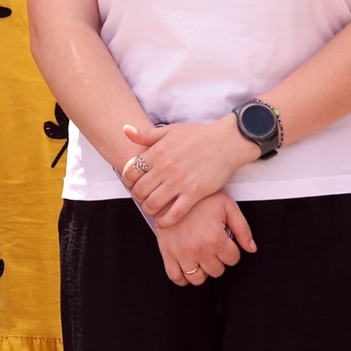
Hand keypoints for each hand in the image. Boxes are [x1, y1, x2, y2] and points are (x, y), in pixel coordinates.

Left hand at [118, 120, 258, 227]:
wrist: (225, 142)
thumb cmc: (198, 135)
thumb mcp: (170, 130)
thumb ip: (146, 134)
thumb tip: (125, 130)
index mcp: (158, 152)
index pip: (130, 172)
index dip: (128, 181)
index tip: (134, 184)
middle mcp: (166, 167)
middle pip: (139, 191)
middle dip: (138, 197)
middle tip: (143, 198)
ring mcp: (180, 181)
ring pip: (153, 204)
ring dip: (149, 209)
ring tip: (152, 208)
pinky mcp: (194, 193)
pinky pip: (174, 213)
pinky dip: (165, 220)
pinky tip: (164, 220)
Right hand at [152, 193, 256, 285]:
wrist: (173, 192)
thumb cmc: (199, 198)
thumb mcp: (228, 206)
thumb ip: (243, 229)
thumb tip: (251, 247)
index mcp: (214, 238)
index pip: (233, 259)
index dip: (232, 250)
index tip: (225, 242)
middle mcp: (198, 249)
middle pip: (217, 270)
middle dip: (218, 259)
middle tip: (213, 247)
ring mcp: (182, 253)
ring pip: (198, 278)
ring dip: (202, 270)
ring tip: (202, 257)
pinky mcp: (167, 253)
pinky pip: (175, 277)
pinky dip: (183, 277)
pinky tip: (188, 267)